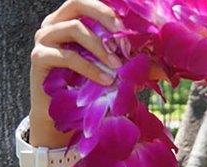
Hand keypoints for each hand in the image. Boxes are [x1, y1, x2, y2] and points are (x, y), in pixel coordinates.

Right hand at [29, 0, 122, 142]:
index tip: (135, 28)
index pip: (92, 2)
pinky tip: (105, 80)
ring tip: (118, 66)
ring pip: (74, 28)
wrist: (63, 115)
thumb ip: (134, 64)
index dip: (113, 10)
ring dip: (101, 46)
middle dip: (105, 16)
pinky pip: (65, 56)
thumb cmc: (90, 88)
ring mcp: (44, 38)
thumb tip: (167, 70)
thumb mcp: (114, 71)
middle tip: (124, 38)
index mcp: (72, 18)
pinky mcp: (38, 58)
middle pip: (77, 2)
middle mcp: (55, 23)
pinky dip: (89, 67)